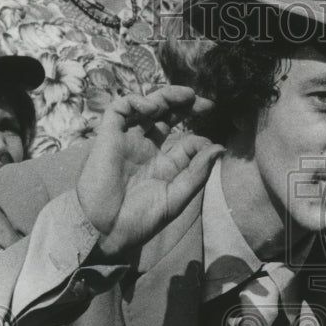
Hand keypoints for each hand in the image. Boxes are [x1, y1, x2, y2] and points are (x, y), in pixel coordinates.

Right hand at [76, 86, 221, 259]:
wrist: (106, 229)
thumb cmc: (141, 220)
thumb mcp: (177, 197)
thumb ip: (198, 172)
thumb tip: (219, 147)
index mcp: (164, 165)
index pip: (186, 141)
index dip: (199, 139)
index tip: (208, 144)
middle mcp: (146, 148)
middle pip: (168, 116)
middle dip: (186, 105)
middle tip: (205, 102)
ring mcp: (127, 140)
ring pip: (146, 106)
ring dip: (166, 96)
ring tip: (185, 96)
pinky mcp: (108, 136)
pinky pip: (119, 109)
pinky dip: (137, 101)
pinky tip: (153, 107)